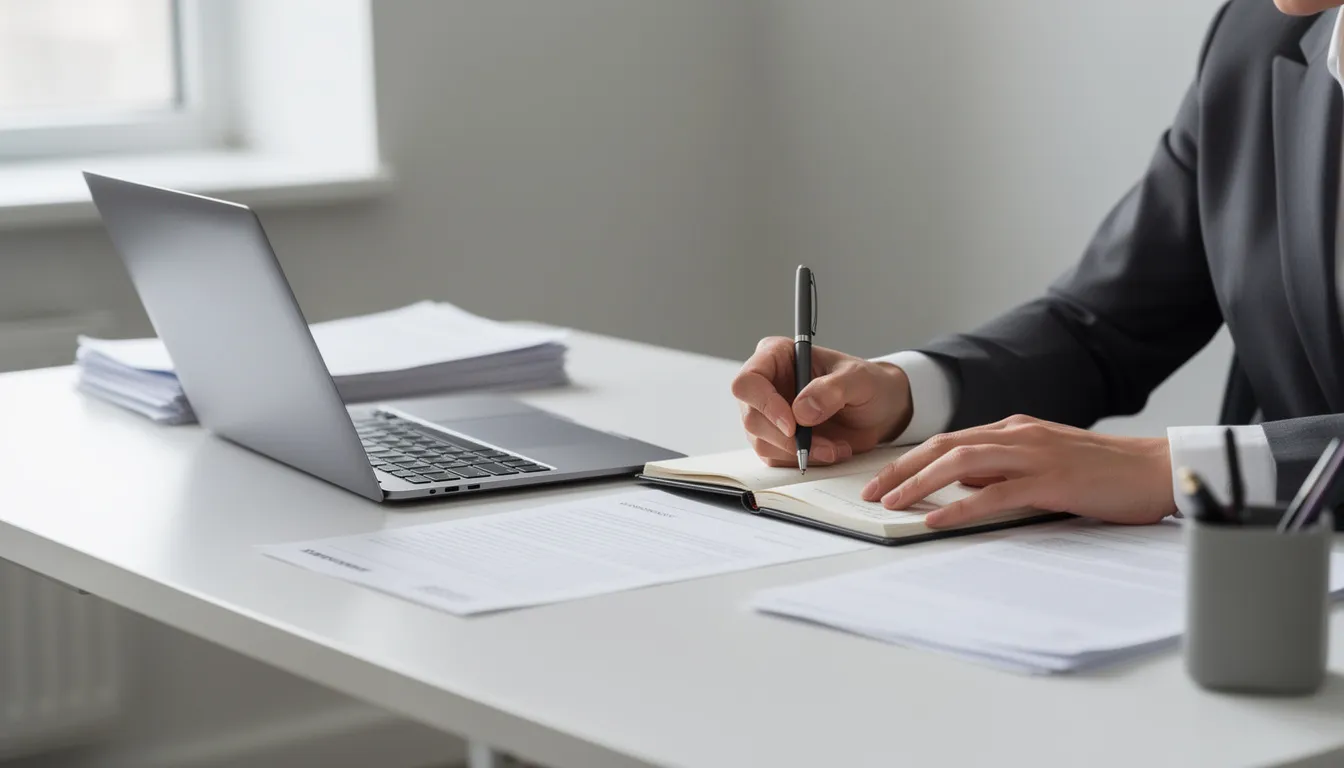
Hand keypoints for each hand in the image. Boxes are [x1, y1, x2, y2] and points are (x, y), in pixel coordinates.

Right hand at [731, 337, 912, 465]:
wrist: (879, 411)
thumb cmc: (868, 385)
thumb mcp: (858, 378)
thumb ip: (832, 389)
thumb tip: (801, 410)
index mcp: (776, 356)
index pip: (748, 382)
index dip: (764, 404)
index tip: (793, 424)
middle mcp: (766, 385)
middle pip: (751, 418)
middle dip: (788, 438)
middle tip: (823, 444)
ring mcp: (768, 415)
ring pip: (762, 443)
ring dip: (801, 452)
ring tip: (835, 446)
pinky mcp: (776, 440)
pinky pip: (778, 459)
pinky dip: (805, 460)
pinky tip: (830, 450)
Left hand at [860, 415, 1175, 527]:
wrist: (1157, 469)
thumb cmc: (1103, 472)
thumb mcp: (1043, 464)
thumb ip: (1003, 470)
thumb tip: (962, 485)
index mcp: (1014, 429)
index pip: (948, 441)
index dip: (910, 461)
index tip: (881, 482)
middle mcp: (1018, 435)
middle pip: (943, 447)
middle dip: (901, 470)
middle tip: (870, 493)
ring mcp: (1034, 454)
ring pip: (961, 463)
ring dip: (920, 484)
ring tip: (892, 505)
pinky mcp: (1052, 480)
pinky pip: (996, 493)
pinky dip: (961, 506)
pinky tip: (936, 519)